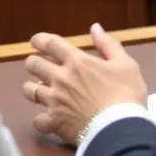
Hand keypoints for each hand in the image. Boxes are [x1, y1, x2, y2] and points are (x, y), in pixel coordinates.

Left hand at [23, 23, 148, 144]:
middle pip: (34, 64)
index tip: (36, 41)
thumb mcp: (126, 64)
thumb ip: (108, 44)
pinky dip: (41, 119)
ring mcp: (55, 101)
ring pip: (29, 90)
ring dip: (31, 88)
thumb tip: (95, 28)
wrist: (121, 128)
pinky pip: (37, 120)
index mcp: (77, 61)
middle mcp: (60, 78)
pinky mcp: (54, 122)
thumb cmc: (126, 94)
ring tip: (37, 89)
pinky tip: (46, 119)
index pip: (50, 43)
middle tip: (38, 66)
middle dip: (33, 62)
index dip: (40, 40)